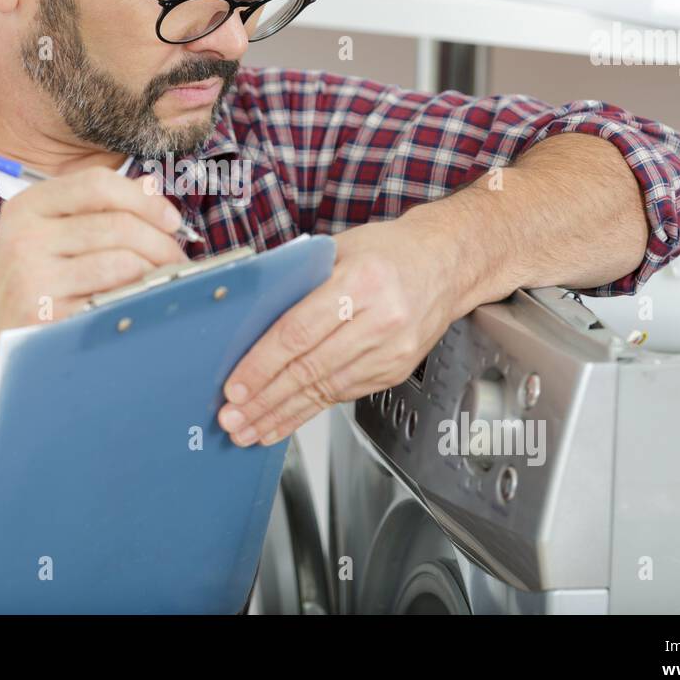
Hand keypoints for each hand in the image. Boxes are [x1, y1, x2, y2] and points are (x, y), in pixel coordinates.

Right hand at [0, 167, 187, 355]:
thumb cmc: (24, 291)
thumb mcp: (42, 239)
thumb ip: (90, 211)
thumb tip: (151, 191)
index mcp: (28, 207)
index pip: (98, 183)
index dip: (145, 199)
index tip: (171, 220)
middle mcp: (27, 236)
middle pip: (119, 224)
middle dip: (162, 242)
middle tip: (176, 259)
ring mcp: (34, 276)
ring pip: (123, 260)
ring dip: (157, 272)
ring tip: (163, 282)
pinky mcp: (48, 314)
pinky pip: (113, 297)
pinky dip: (138, 298)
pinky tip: (141, 303)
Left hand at [216, 217, 474, 445]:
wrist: (447, 264)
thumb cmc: (390, 251)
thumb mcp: (339, 249)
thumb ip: (298, 280)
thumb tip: (249, 318)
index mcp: (361, 281)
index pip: (299, 331)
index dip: (262, 364)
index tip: (235, 385)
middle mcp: (381, 319)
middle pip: (310, 368)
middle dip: (265, 400)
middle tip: (232, 419)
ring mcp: (392, 350)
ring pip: (325, 389)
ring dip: (283, 414)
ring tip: (250, 430)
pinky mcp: (395, 370)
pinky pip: (344, 393)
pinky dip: (310, 409)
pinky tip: (285, 419)